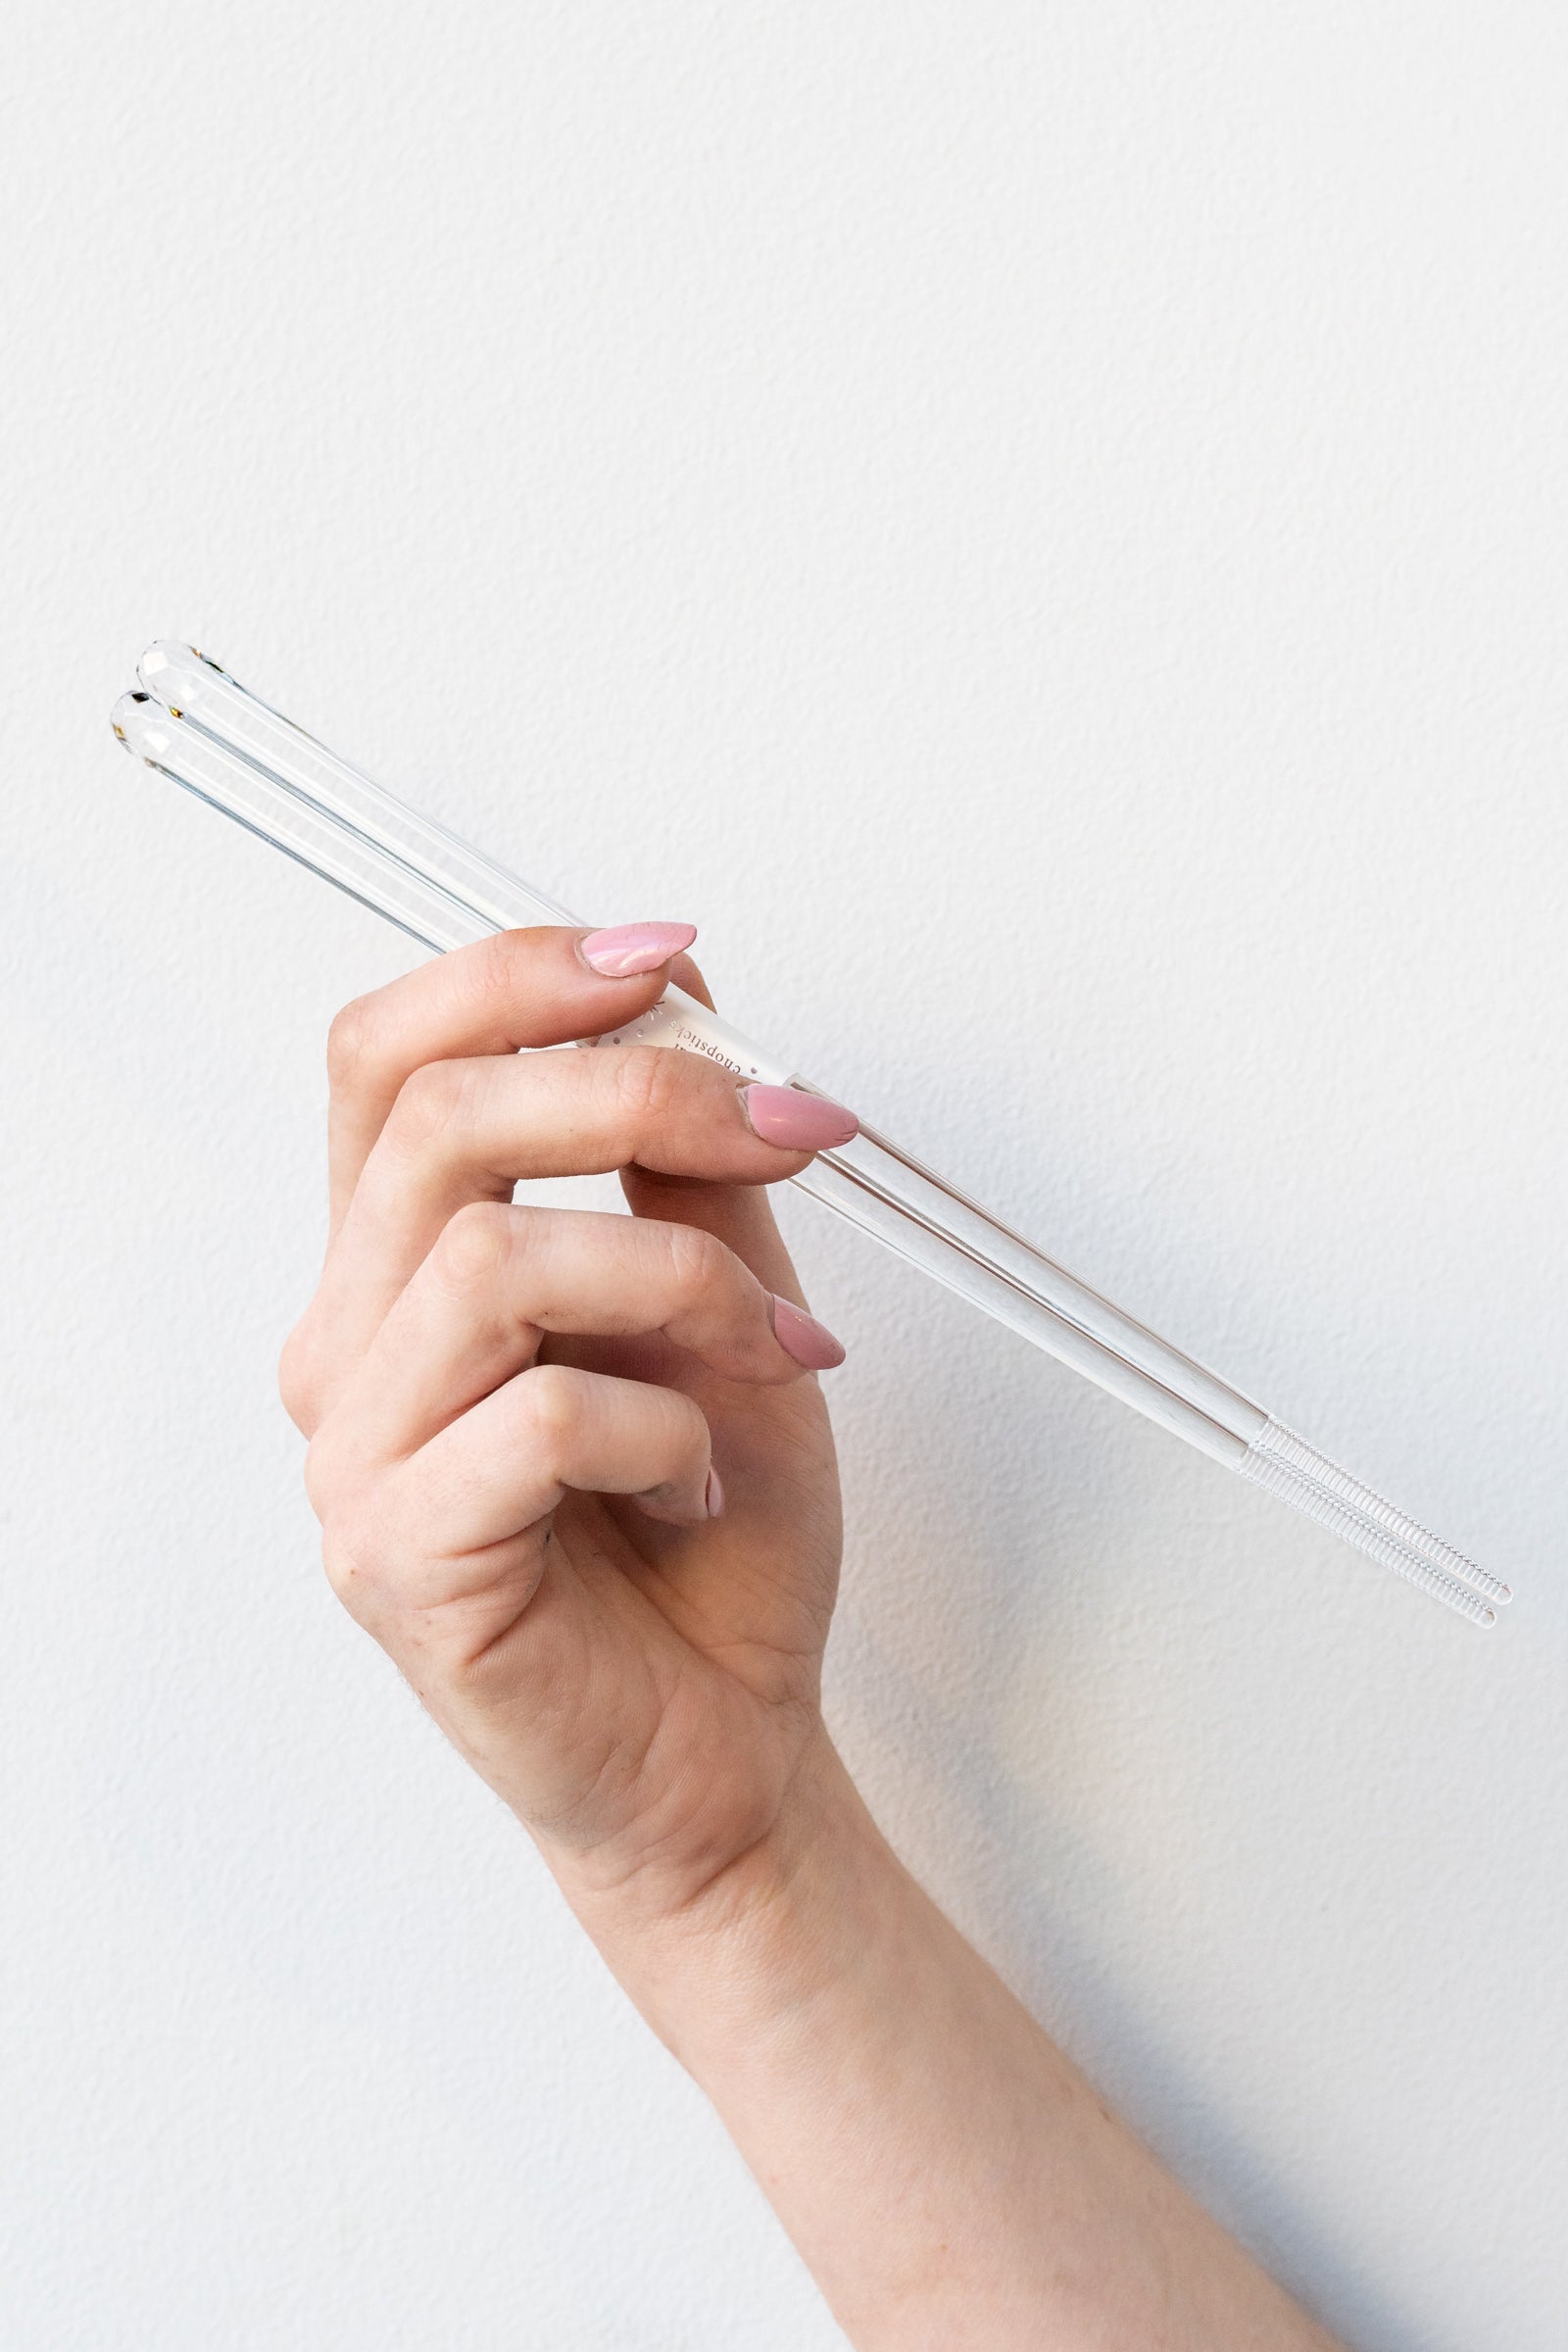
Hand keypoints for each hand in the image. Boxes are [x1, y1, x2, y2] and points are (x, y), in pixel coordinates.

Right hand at [279, 922, 857, 1924]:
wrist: (725, 1749)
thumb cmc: (708, 1550)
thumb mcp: (724, 1314)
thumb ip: (686, 1174)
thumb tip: (686, 1006)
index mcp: (399, 1267)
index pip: (391, 1058)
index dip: (517, 975)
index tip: (672, 963)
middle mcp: (352, 1345)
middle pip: (441, 1119)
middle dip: (641, 1091)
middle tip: (784, 1128)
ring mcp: (358, 1456)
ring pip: (496, 1257)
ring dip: (680, 1283)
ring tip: (765, 1356)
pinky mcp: (399, 1559)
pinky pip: (537, 1419)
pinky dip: (665, 1427)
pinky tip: (695, 1477)